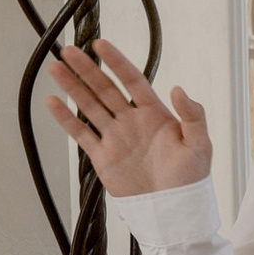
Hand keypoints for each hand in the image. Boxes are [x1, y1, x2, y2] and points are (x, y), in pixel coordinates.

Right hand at [44, 41, 213, 197]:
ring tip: (55, 69)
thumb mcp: (200, 144)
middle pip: (105, 89)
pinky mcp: (103, 155)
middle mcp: (133, 121)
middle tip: (69, 51)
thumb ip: (193, 116)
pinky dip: (66, 119)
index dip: (117, 63)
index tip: (101, 45)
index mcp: (156, 114)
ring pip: (89, 106)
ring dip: (72, 88)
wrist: (173, 209)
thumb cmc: (191, 178)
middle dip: (87, 70)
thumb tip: (178, 88)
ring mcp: (116, 137)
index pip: (133, 81)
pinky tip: (53, 102)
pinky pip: (81, 133)